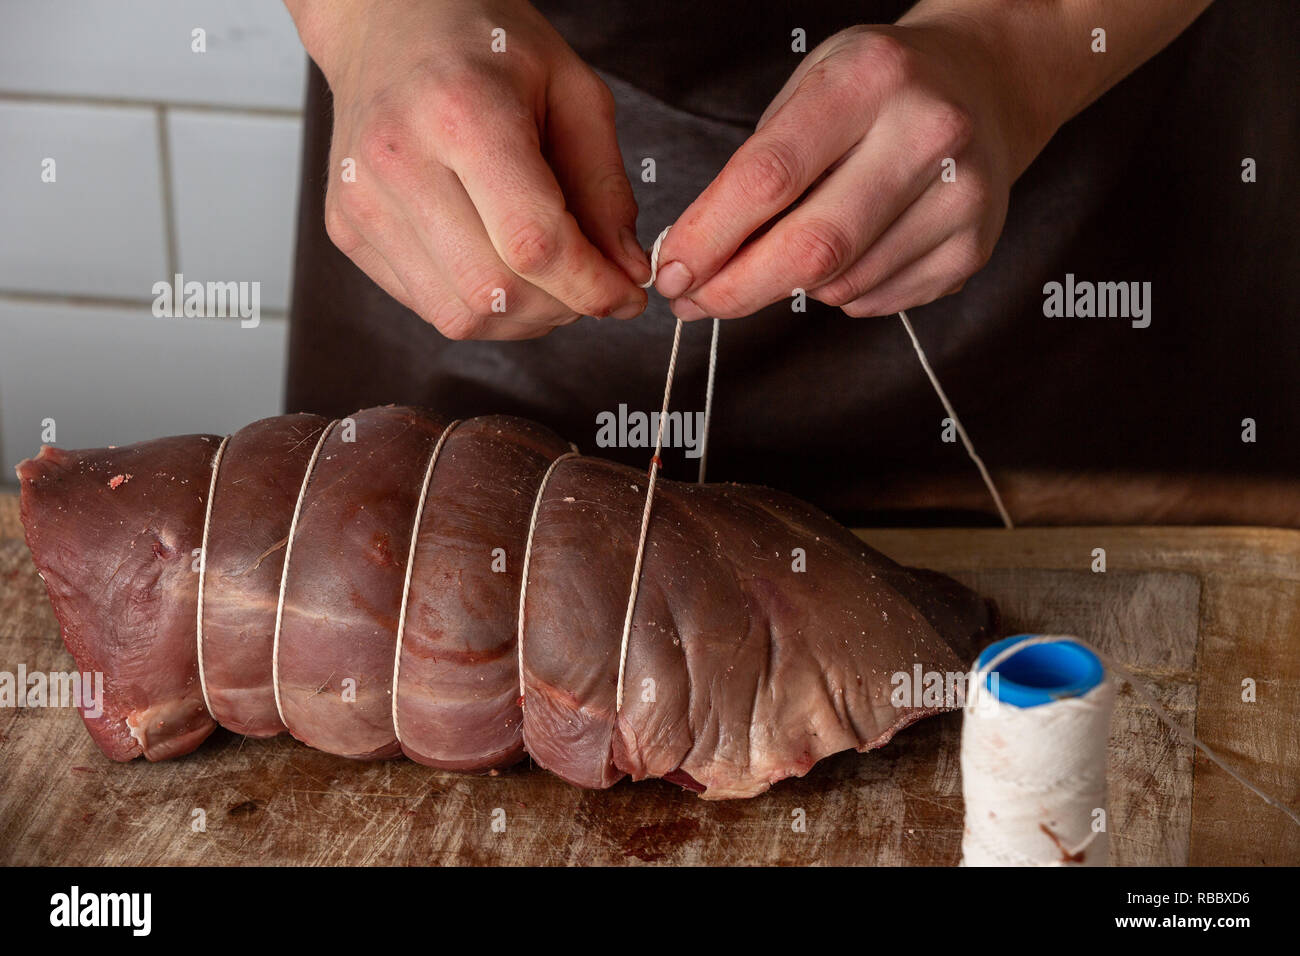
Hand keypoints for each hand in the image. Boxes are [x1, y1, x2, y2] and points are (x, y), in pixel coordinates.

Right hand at [288, 0, 648, 339]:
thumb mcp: (573, 91)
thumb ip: (605, 187)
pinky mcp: (347, 229)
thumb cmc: (485, 46)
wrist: (389, 19)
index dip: (591, 286)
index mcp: (460, 112)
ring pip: (461, 314)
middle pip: (496, 290)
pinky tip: (501, 265)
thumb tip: (625, 272)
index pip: (533, 242)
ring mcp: (363, 201)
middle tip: (593, 283)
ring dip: (524, 316)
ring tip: (549, 278)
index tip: (627, 294)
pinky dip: (482, 305)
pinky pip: (430, 305)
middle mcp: (398, 161)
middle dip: (563, 306)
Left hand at [652, 20, 1041, 320]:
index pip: (770, 176)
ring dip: (789, 287)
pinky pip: (874, 301)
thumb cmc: (876, 89)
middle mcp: (928, 134)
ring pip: (840, 285)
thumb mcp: (810, 89)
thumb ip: (754, 170)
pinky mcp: (971, 249)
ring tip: (781, 256)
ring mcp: (960, 197)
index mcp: (871, 79)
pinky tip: (845, 254)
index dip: (709, 236)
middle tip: (693, 303)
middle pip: (813, 247)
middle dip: (737, 288)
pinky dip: (838, 293)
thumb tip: (693, 261)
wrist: (985, 84)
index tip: (671, 271)